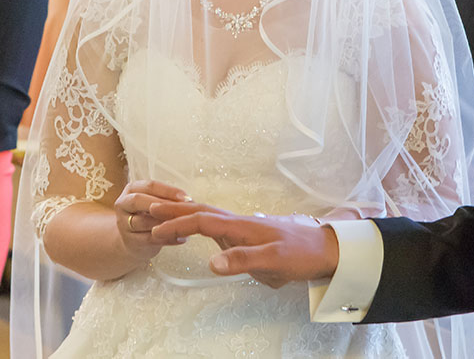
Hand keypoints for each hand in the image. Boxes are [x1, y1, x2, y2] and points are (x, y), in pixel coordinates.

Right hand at [113, 180, 191, 261]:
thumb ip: (169, 199)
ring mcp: (123, 223)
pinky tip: (182, 238)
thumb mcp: (156, 202)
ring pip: (143, 221)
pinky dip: (167, 238)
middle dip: (163, 205)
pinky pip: (149, 239)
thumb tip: (190, 201)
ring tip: (184, 225)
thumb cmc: (150, 216)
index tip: (187, 198)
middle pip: (139, 200)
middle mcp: (123, 204)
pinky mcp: (130, 241)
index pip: (150, 186)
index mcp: (132, 189)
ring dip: (165, 223)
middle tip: (184, 211)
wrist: (134, 239)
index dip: (169, 191)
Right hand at [150, 201, 339, 287]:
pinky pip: (214, 223)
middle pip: (199, 212)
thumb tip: (211, 263)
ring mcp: (242, 227)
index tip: (155, 228)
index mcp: (241, 226)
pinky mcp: (246, 234)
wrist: (326, 247)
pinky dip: (197, 221)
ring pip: (206, 215)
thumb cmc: (301, 253)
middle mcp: (238, 222)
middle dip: (173, 211)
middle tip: (147, 210)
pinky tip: (195, 225)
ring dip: (182, 213)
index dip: (177, 224)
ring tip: (160, 214)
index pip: (201, 222)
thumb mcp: (274, 261)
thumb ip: (242, 261)